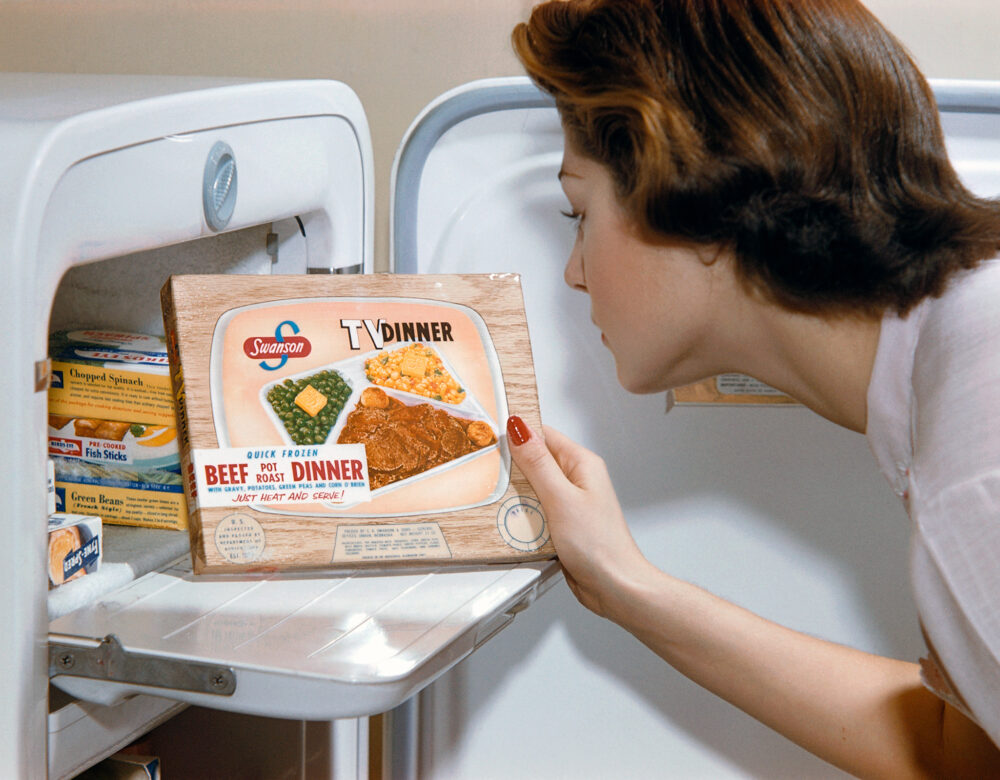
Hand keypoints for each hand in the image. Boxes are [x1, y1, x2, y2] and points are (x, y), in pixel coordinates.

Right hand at [506, 415, 653, 618]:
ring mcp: (568, 502)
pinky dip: (520, 513)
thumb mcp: (561, 498)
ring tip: (495, 496)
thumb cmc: (600, 546)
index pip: (544, 434)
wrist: (614, 587)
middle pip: (534, 460)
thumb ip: (538, 464)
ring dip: (514, 493)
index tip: (491, 434)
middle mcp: (576, 479)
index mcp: (581, 464)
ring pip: (531, 487)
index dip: (517, 432)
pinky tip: (509, 519)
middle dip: (511, 466)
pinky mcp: (561, 523)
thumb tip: (520, 429)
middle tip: (487, 470)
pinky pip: (534, 509)